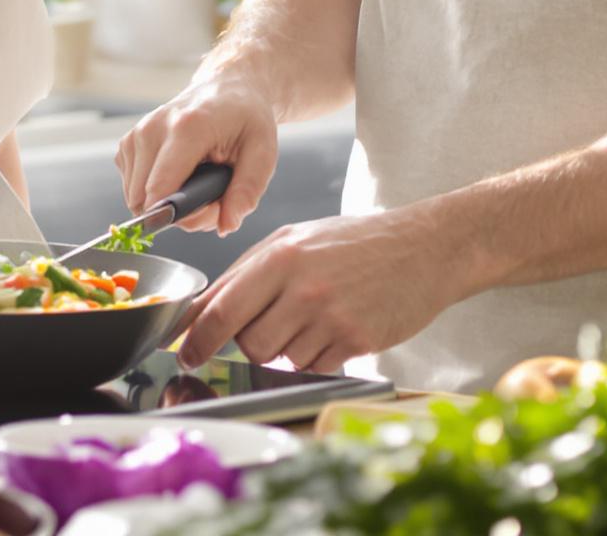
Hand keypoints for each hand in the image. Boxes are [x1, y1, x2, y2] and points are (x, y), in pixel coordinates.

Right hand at [117, 73, 276, 234]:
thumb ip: (247, 191)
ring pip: (137, 200)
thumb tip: (226, 225)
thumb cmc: (246, 119)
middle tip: (212, 198)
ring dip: (167, 205)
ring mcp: (136, 135)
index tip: (211, 212)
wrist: (227, 88)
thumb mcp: (263, 152)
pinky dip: (155, 193)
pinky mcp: (127, 144)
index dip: (181, 216)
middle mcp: (153, 128)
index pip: (160, 187)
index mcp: (187, 127)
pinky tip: (180, 178)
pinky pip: (133, 189)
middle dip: (180, 214)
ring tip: (198, 185)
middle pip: (147, 201)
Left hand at [173, 206, 460, 371]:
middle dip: (250, 343)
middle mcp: (303, 288)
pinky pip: (315, 367)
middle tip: (272, 323)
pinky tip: (334, 327)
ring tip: (312, 317)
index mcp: (280, 256)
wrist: (422, 248)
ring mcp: (331, 317)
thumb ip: (247, 272)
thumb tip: (202, 311)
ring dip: (287, 349)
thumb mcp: (294, 240)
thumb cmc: (353, 243)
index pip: (222, 310)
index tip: (184, 353)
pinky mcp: (356, 341)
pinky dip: (316, 356)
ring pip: (281, 359)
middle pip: (249, 343)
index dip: (196, 339)